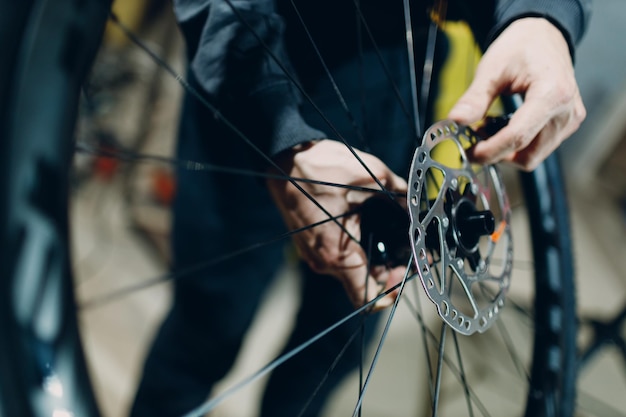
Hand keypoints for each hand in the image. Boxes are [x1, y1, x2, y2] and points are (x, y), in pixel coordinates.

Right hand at [267, 140, 407, 309]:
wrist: (284, 160)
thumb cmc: (320, 168)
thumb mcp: (371, 176)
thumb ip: (401, 195)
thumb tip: (420, 206)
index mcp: (338, 254)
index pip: (368, 299)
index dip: (392, 292)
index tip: (405, 270)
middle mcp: (325, 261)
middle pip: (365, 283)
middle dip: (390, 269)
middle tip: (408, 248)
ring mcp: (316, 254)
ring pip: (354, 269)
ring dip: (375, 257)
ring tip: (393, 235)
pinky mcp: (313, 244)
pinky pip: (341, 256)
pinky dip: (360, 247)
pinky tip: (371, 226)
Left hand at [448, 17, 585, 170]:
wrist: (543, 36)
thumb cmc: (519, 47)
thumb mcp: (491, 69)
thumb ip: (474, 98)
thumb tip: (455, 120)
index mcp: (552, 93)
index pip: (518, 137)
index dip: (490, 151)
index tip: (470, 153)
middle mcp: (567, 111)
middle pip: (527, 154)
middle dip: (498, 154)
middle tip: (474, 139)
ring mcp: (570, 120)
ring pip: (534, 156)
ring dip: (507, 151)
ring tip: (488, 129)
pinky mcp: (568, 124)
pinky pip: (540, 147)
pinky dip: (518, 146)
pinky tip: (504, 126)